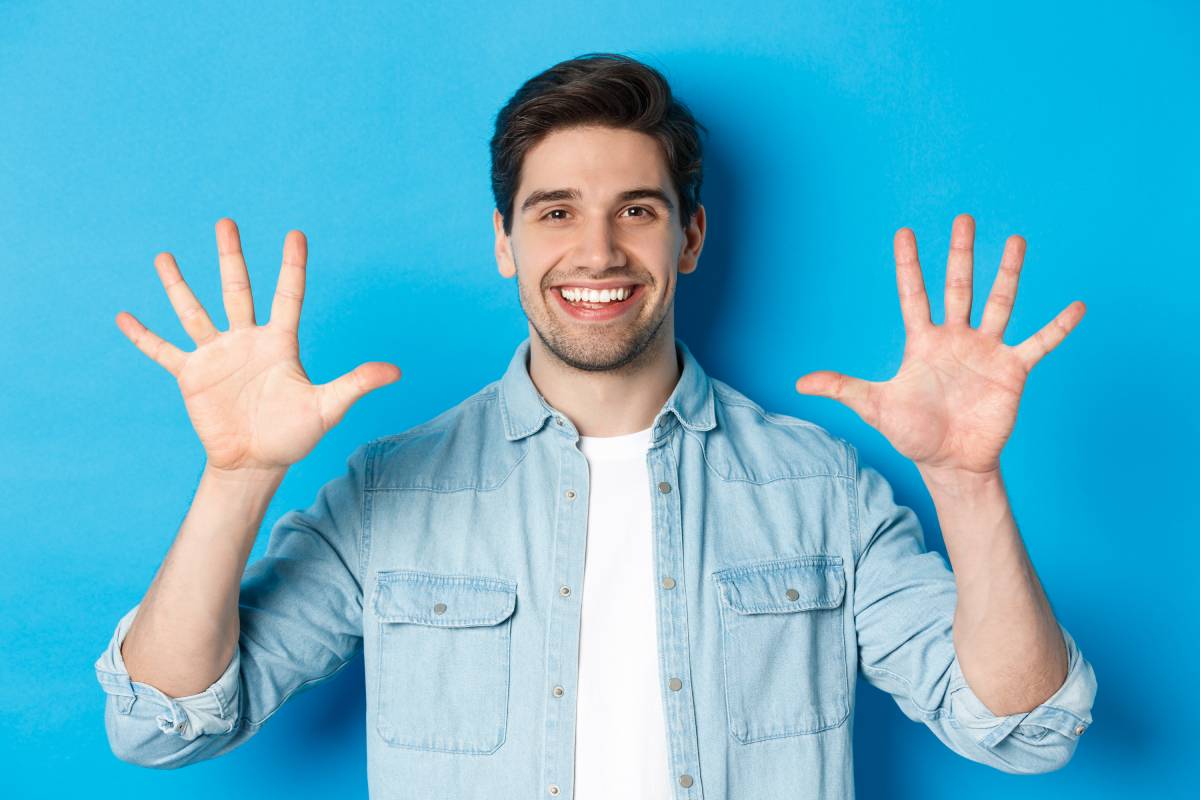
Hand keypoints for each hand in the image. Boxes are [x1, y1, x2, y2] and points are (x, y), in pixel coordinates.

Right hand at [115, 218, 401, 473]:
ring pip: (195, 311)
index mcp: (280, 343)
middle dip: (232, 257)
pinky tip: (124, 317)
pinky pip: (163, 351)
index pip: (288, 296)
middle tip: (226, 222)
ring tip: (164, 256)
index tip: (295, 234)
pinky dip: (143, 336)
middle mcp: (247, 340)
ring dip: (179, 285)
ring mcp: (217, 355)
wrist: (256, 462)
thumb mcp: (328, 408)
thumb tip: (396, 371)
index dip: (292, 266)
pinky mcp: (192, 375)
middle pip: (238, 289)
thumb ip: (356, 383)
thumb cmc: (294, 434)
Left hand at [794, 214, 1084, 475]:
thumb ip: (843, 388)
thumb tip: (799, 382)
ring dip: (1009, 273)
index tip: (904, 232)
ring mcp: (986, 351)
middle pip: (959, 287)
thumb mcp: (874, 407)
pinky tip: (1077, 306)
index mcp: (922, 342)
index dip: (908, 265)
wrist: (951, 463)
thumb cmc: (913, 434)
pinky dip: (1058, 327)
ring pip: (1000, 303)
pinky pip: (1039, 343)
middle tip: (963, 218)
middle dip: (960, 253)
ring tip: (1017, 239)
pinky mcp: (1012, 369)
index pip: (913, 294)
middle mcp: (956, 338)